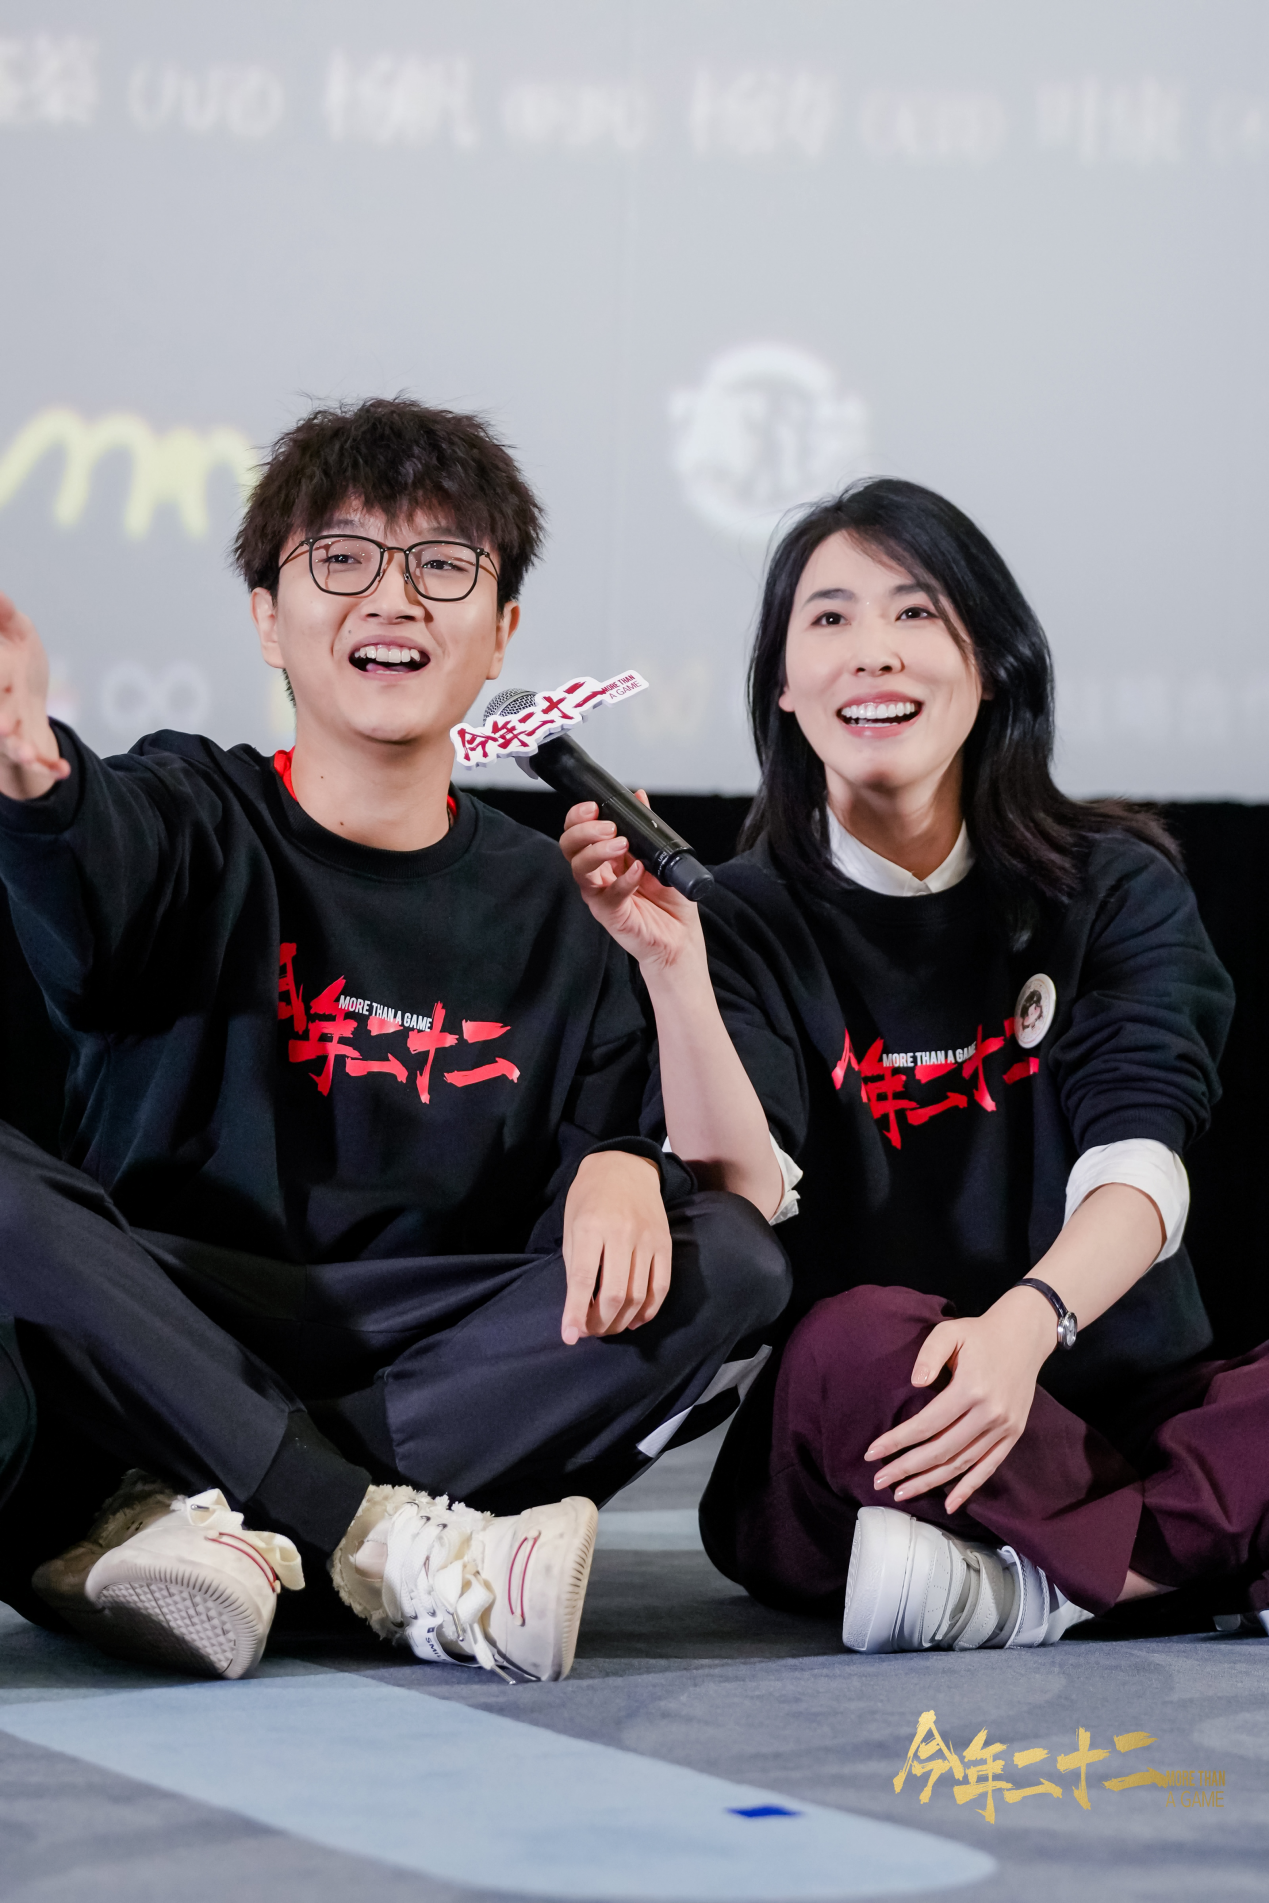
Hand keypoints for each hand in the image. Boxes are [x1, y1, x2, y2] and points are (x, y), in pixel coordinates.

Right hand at [0, 595, 68, 798]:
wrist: (23, 707)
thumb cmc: (17, 668)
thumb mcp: (17, 635)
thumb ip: (6, 616)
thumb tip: (0, 595)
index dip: (1, 677)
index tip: (9, 679)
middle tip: (5, 726)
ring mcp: (9, 733)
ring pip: (9, 745)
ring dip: (17, 750)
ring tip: (25, 754)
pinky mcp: (27, 752)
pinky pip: (36, 763)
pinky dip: (48, 767)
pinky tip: (62, 770)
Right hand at [558, 796, 701, 974]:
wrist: (681, 937)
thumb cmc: (670, 901)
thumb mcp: (661, 855)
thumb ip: (646, 827)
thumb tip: (639, 796)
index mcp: (605, 858)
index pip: (578, 833)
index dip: (578, 817)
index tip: (593, 806)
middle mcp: (598, 875)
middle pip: (569, 847)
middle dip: (583, 831)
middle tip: (608, 826)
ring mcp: (600, 895)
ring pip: (580, 869)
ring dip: (597, 852)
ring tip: (622, 844)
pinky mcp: (611, 915)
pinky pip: (608, 896)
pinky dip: (623, 881)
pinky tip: (639, 871)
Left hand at [560, 1150, 671, 1344]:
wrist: (624, 1166)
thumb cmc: (589, 1198)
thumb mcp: (571, 1226)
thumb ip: (574, 1266)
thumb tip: (577, 1308)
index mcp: (591, 1227)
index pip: (582, 1280)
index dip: (575, 1313)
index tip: (569, 1337)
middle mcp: (621, 1233)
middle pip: (614, 1293)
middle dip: (600, 1322)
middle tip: (590, 1331)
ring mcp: (647, 1239)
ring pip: (638, 1294)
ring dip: (622, 1320)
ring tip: (609, 1327)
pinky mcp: (665, 1243)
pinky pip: (661, 1285)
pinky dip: (649, 1309)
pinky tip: (635, 1319)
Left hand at [863, 1289, 1056, 1513]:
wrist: (1025, 1335)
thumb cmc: (979, 1334)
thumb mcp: (950, 1331)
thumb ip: (929, 1354)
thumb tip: (915, 1382)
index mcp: (971, 1389)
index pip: (927, 1424)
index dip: (897, 1440)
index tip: (872, 1453)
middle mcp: (989, 1414)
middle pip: (942, 1450)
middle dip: (907, 1468)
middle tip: (879, 1480)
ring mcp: (1004, 1428)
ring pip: (962, 1464)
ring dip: (931, 1482)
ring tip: (902, 1493)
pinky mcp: (1013, 1435)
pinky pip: (989, 1467)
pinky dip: (969, 1488)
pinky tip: (949, 1504)